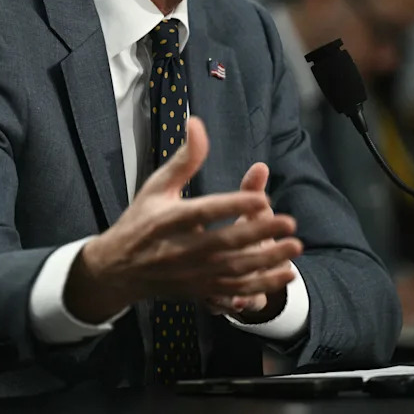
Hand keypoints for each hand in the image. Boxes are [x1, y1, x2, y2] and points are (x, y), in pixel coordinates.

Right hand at [65, 117, 302, 322]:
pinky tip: (285, 275)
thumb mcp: (157, 186)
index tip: (262, 197)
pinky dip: (262, 285)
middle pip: (225, 242)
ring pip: (235, 269)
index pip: (206, 211)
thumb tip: (198, 123)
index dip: (234, 205)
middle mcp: (182, 249)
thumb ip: (184, 159)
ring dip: (267, 260)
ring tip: (294, 247)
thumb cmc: (141, 221)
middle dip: (259, 233)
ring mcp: (192, 273)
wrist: (119, 269)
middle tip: (290, 222)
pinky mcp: (200, 291)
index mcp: (170, 219)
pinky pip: (235, 291)